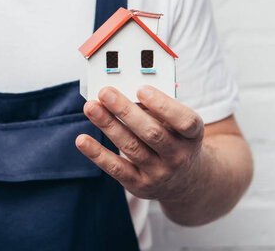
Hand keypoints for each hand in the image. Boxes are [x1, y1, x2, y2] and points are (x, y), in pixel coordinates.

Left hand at [76, 86, 204, 201]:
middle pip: (151, 133)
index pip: (184, 121)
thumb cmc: (175, 140)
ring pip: (131, 147)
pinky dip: (97, 154)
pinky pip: (116, 168)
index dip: (163, 105)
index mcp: (192, 136)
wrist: (186, 182)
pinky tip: (82, 140)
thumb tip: (122, 92)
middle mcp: (179, 156)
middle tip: (105, 93)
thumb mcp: (177, 126)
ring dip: (108, 125)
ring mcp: (160, 173)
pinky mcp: (139, 184)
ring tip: (91, 107)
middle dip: (125, 110)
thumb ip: (156, 110)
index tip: (141, 88)